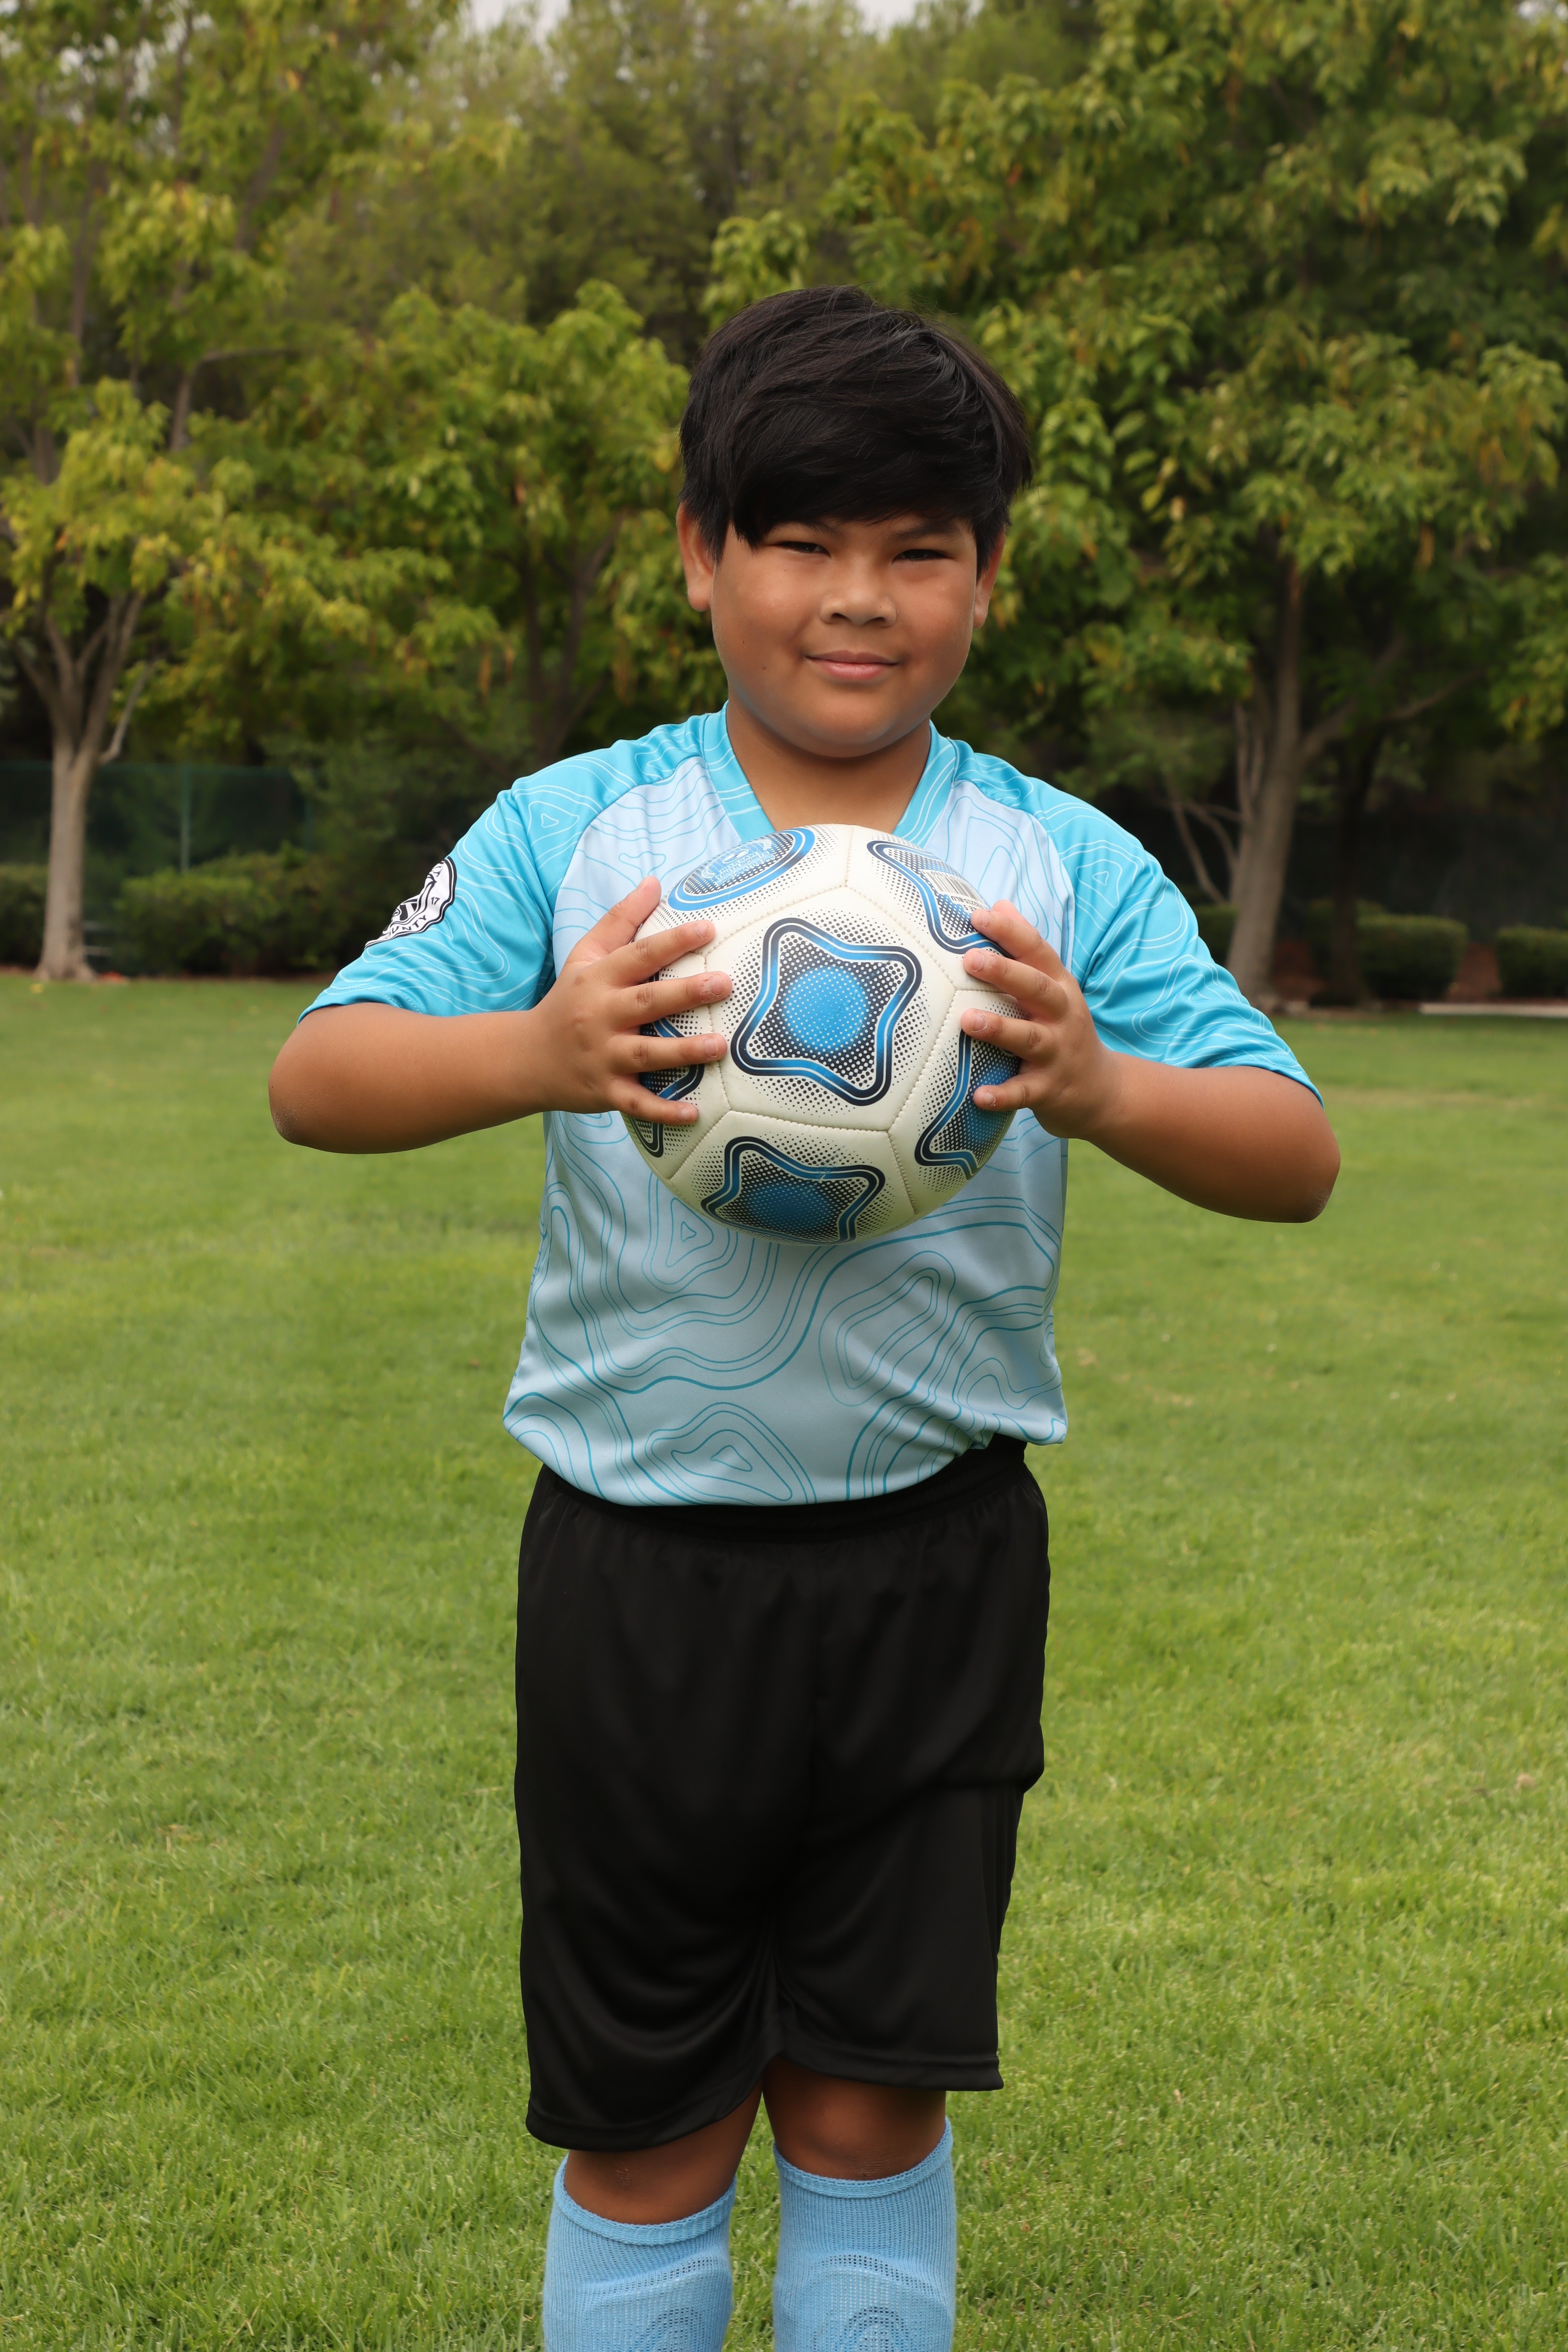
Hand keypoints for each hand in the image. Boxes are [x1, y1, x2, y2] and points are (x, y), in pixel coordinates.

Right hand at [536, 877, 730, 1123]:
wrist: (527, 1058)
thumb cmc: (568, 1000)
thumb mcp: (586, 956)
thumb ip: (621, 920)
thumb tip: (655, 881)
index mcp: (599, 979)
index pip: (638, 955)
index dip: (672, 941)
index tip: (708, 928)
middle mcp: (599, 1016)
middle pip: (646, 1002)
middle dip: (685, 993)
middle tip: (725, 984)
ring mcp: (602, 1056)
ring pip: (646, 1054)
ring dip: (683, 1052)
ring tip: (721, 1045)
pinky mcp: (604, 1092)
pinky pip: (637, 1103)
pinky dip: (664, 1111)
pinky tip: (695, 1112)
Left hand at [959, 900, 1121, 1138]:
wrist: (1101, 1090)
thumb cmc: (1062, 1030)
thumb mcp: (1053, 988)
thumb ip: (1027, 951)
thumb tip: (999, 904)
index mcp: (1059, 986)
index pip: (1037, 951)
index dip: (1010, 932)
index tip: (979, 915)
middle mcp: (1061, 1015)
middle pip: (1036, 988)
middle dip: (1004, 972)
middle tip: (969, 959)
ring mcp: (1057, 1053)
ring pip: (1029, 1038)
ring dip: (999, 1028)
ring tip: (966, 1019)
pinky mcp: (1050, 1089)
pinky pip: (1024, 1092)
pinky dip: (1003, 1095)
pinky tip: (977, 1096)